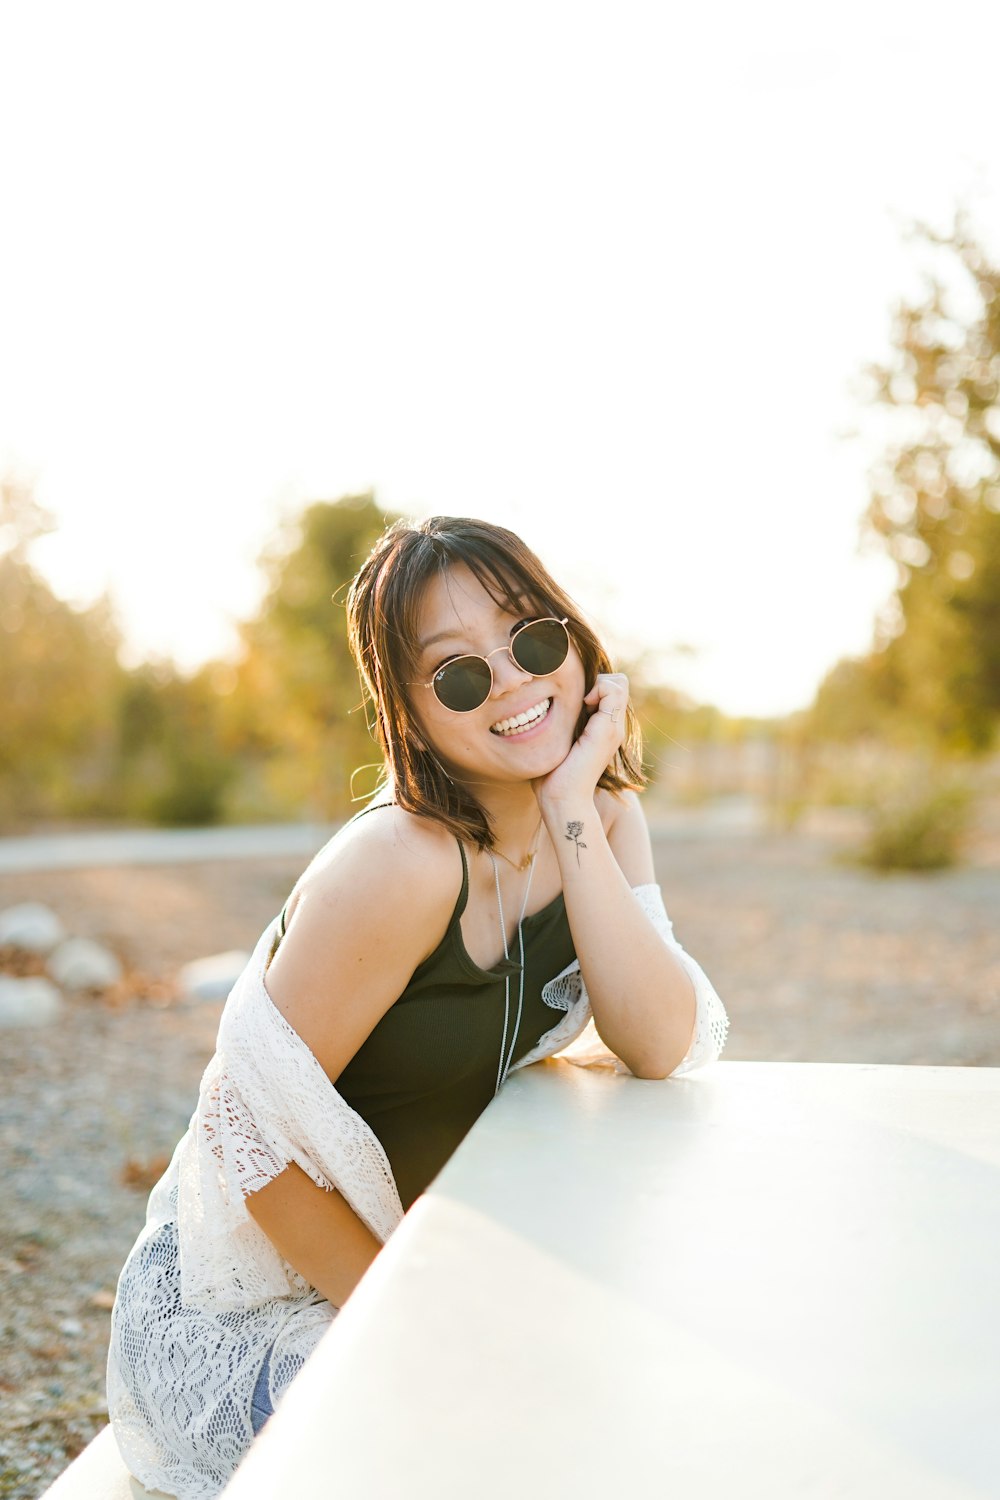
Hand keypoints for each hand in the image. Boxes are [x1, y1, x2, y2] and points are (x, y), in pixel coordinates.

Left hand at [532, 672, 628, 813]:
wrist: (561, 798)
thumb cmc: (552, 775)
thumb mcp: (557, 741)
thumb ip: (560, 724)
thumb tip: (542, 705)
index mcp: (602, 728)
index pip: (610, 688)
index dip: (593, 684)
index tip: (572, 698)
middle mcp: (613, 727)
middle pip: (617, 682)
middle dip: (595, 680)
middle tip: (575, 698)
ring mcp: (614, 728)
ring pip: (618, 682)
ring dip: (597, 683)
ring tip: (580, 701)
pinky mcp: (608, 729)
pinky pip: (613, 690)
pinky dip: (599, 688)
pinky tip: (582, 703)